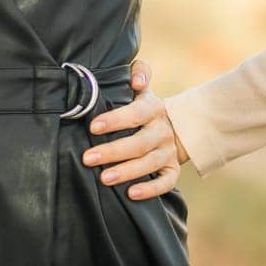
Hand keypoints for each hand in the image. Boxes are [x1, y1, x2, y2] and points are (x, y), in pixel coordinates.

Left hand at [78, 58, 189, 199]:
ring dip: (126, 172)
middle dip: (113, 151)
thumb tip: (136, 79)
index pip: (135, 113)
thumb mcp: (143, 87)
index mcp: (153, 108)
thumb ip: (139, 72)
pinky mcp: (173, 170)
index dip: (115, 120)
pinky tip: (131, 194)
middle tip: (88, 158)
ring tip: (104, 179)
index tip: (93, 127)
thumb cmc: (145, 107)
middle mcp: (162, 130)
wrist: (176, 127)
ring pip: (150, 163)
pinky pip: (166, 182)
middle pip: (139, 143)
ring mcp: (168, 151)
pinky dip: (151, 189)